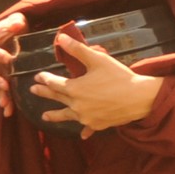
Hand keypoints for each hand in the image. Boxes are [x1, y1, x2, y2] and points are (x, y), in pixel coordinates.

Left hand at [31, 34, 163, 136]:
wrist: (140, 98)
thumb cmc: (120, 77)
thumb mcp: (99, 59)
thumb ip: (78, 49)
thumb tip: (60, 37)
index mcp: (74, 88)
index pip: (54, 83)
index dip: (45, 78)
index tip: (38, 76)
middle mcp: (76, 105)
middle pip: (56, 97)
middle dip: (44, 93)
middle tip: (33, 91)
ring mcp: (86, 117)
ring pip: (66, 116)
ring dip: (54, 115)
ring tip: (45, 116)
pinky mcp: (98, 124)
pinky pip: (88, 128)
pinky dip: (85, 131)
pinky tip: (83, 135)